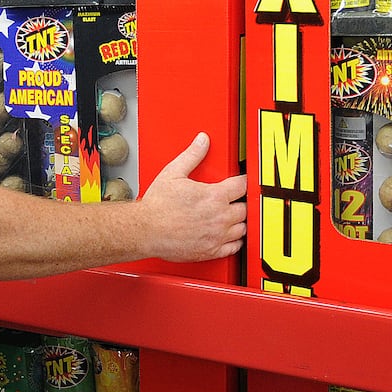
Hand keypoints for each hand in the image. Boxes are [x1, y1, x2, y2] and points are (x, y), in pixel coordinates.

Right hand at [137, 132, 246, 262]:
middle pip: (245, 208)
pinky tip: (228, 234)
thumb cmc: (157, 205)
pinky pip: (234, 247)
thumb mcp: (173, 173)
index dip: (244, 181)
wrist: (145, 230)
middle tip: (234, 198)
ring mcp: (216, 236)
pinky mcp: (211, 251)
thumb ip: (192, 155)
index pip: (243, 186)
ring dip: (239, 221)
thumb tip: (202, 140)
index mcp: (214, 196)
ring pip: (243, 228)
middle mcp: (220, 217)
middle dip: (241, 201)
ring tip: (231, 215)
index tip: (242, 180)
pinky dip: (235, 240)